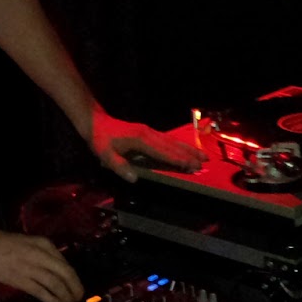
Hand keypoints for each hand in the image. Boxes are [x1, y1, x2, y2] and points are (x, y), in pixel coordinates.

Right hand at [0, 227, 84, 301]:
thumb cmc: (8, 244)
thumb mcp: (32, 243)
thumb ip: (46, 254)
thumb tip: (59, 272)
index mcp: (45, 244)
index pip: (65, 264)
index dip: (75, 278)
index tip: (77, 286)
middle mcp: (41, 255)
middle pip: (65, 273)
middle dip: (75, 288)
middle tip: (79, 297)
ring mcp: (30, 267)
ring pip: (55, 284)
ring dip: (65, 295)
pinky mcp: (20, 279)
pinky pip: (41, 292)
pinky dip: (52, 300)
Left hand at [90, 109, 204, 182]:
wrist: (96, 122)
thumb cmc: (100, 140)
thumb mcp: (105, 155)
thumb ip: (119, 166)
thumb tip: (134, 179)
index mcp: (141, 140)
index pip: (164, 152)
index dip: (179, 160)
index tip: (192, 166)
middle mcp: (148, 134)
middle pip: (173, 145)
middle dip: (189, 154)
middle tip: (204, 163)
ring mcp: (149, 131)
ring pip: (172, 141)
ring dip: (188, 148)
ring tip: (202, 155)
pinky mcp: (147, 132)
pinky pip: (167, 139)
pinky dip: (179, 145)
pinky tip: (185, 149)